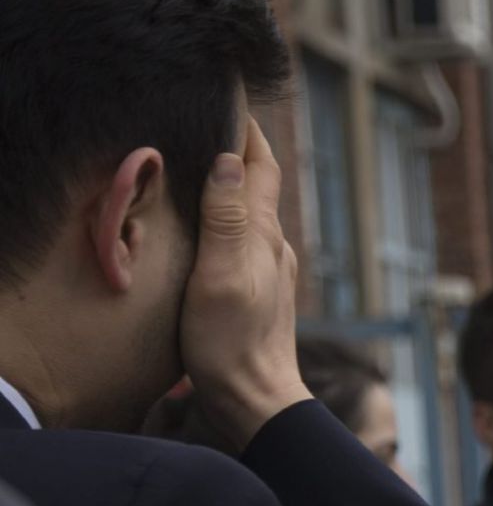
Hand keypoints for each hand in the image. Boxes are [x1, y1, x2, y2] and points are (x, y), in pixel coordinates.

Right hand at [179, 117, 310, 446]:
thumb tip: (233, 161)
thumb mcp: (221, 276)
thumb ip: (226, 220)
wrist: (257, 403)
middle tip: (210, 125)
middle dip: (238, 154)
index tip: (228, 101)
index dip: (247, 133)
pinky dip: (229, 224)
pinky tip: (212, 231)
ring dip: (233, 190)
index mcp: (264, 236)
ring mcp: (269, 273)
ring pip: (252, 217)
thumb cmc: (233, 345)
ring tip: (206, 170)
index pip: (261, 168)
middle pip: (258, 188)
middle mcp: (273, 249)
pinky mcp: (259, 295)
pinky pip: (244, 245)